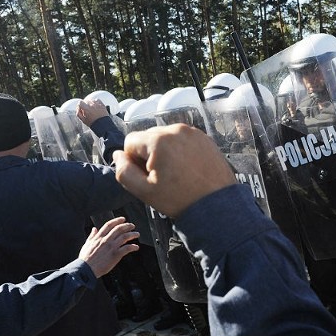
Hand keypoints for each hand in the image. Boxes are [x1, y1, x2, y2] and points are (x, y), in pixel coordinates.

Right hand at [77, 99, 108, 126]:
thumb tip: (78, 109)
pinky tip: (95, 106)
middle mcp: (92, 105)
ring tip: (92, 109)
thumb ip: (78, 113)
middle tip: (87, 111)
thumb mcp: (83, 120)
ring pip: (91, 100)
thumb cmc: (93, 124)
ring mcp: (97, 104)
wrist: (103, 125)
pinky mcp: (102, 105)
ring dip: (90, 104)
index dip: (79, 106)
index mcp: (86, 109)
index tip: (81, 109)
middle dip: (85, 105)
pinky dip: (95, 102)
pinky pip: (97, 100)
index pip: (80, 102)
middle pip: (85, 101)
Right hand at [78, 217, 139, 277]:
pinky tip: (136, 247)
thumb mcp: (87, 244)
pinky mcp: (116, 255)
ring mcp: (111, 247)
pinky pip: (127, 248)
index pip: (109, 225)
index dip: (117, 220)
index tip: (123, 219)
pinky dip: (133, 247)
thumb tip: (94, 229)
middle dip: (127, 226)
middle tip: (132, 225)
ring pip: (125, 237)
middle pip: (119, 229)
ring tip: (137, 234)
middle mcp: (106, 240)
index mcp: (98, 237)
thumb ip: (92, 236)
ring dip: (132, 234)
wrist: (86, 270)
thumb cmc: (85, 259)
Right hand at [113, 124, 235, 218]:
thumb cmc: (181, 200)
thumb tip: (118, 155)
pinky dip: (180, 152)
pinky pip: (182, 140)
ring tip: (176, 174)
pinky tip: (187, 170)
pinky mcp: (204, 138)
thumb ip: (123, 171)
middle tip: (162, 178)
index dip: (133, 161)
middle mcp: (176, 130)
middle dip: (149, 155)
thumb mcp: (144, 191)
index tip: (147, 176)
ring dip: (164, 153)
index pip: (130, 141)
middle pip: (148, 138)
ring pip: (165, 138)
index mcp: (159, 140)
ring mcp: (193, 132)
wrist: (217, 205)